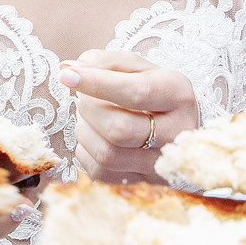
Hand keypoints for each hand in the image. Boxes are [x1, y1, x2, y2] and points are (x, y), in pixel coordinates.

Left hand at [60, 48, 200, 181]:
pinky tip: (94, 137)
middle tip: (87, 98)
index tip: (67, 76)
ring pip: (108, 155)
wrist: (178, 124)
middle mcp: (177, 131)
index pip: (135, 93)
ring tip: (90, 118)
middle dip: (90, 109)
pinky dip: (86, 152)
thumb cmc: (152, 89)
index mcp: (176, 94)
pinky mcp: (146, 182)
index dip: (96, 84)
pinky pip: (101, 173)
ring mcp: (163, 162)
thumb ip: (103, 62)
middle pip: (119, 129)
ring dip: (86, 132)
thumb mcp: (136, 67)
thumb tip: (67, 68)